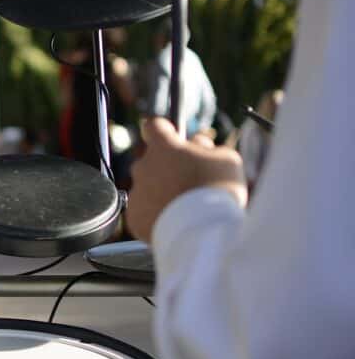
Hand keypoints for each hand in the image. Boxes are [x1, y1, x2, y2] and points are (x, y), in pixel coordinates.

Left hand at [127, 117, 246, 241]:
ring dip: (162, 193)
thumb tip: (197, 145)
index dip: (164, 130)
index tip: (170, 135)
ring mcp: (136, 193)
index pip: (154, 126)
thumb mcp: (226, 158)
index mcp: (163, 148)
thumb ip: (207, 148)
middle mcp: (143, 167)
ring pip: (148, 188)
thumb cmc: (216, 191)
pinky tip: (176, 221)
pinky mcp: (134, 218)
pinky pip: (145, 212)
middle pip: (152, 162)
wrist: (201, 232)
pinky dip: (157, 215)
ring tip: (186, 207)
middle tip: (190, 182)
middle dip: (168, 168)